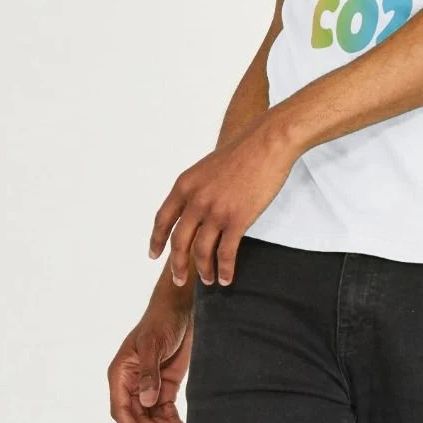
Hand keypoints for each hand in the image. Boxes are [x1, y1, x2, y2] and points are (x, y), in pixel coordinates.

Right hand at [107, 305, 191, 422]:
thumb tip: (146, 402)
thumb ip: (148, 372)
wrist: (181, 307)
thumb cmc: (161, 320)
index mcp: (121, 373)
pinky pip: (166, 410)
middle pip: (139, 416)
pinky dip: (173, 421)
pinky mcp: (166, 386)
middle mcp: (132, 384)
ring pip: (152, 417)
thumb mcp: (152, 344)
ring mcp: (149, 386)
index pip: (121, 407)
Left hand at [148, 118, 296, 286]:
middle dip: (177, 265)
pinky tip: (227, 278)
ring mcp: (216, 211)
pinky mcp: (237, 220)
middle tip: (179, 279)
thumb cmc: (244, 150)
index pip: (163, 219)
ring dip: (203, 270)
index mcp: (185, 185)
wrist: (268, 143)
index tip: (154, 255)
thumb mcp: (209, 166)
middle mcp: (196, 200)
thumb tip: (196, 208)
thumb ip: (198, 188)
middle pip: (179, 242)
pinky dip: (225, 269)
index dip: (157, 240)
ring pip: (202, 252)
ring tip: (208, 280)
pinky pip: (226, 253)